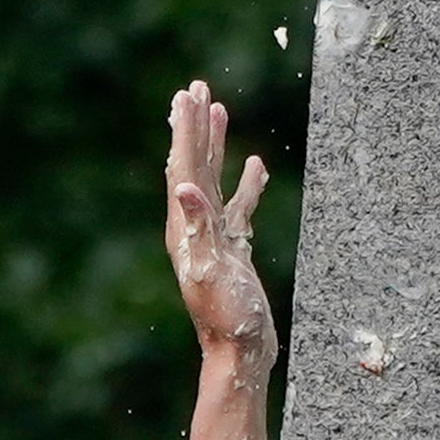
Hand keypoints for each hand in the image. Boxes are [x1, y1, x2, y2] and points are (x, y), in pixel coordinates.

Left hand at [163, 81, 275, 361]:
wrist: (241, 352)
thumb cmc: (227, 318)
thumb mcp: (211, 271)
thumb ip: (199, 229)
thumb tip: (185, 187)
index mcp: (185, 227)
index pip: (184, 167)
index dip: (186, 130)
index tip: (187, 95)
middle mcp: (194, 227)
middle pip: (192, 163)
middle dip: (194, 125)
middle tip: (195, 87)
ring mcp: (214, 236)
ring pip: (213, 178)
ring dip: (214, 143)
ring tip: (217, 108)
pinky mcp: (233, 248)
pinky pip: (239, 205)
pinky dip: (246, 182)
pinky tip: (256, 164)